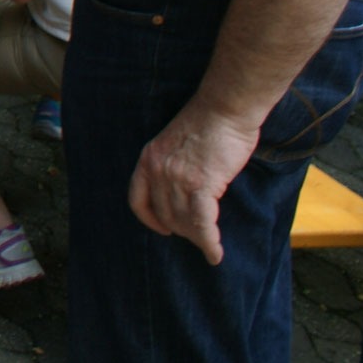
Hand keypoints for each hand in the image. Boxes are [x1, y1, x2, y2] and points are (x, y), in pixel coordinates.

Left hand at [129, 102, 258, 263]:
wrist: (224, 109)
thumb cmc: (208, 123)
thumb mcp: (174, 143)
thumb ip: (172, 166)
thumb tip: (182, 192)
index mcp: (148, 159)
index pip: (138, 200)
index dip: (149, 220)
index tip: (163, 229)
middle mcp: (157, 170)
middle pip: (164, 214)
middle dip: (181, 229)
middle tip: (198, 234)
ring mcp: (177, 178)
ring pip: (183, 221)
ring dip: (197, 237)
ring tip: (209, 244)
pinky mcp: (201, 184)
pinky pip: (202, 223)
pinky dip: (209, 242)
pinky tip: (215, 254)